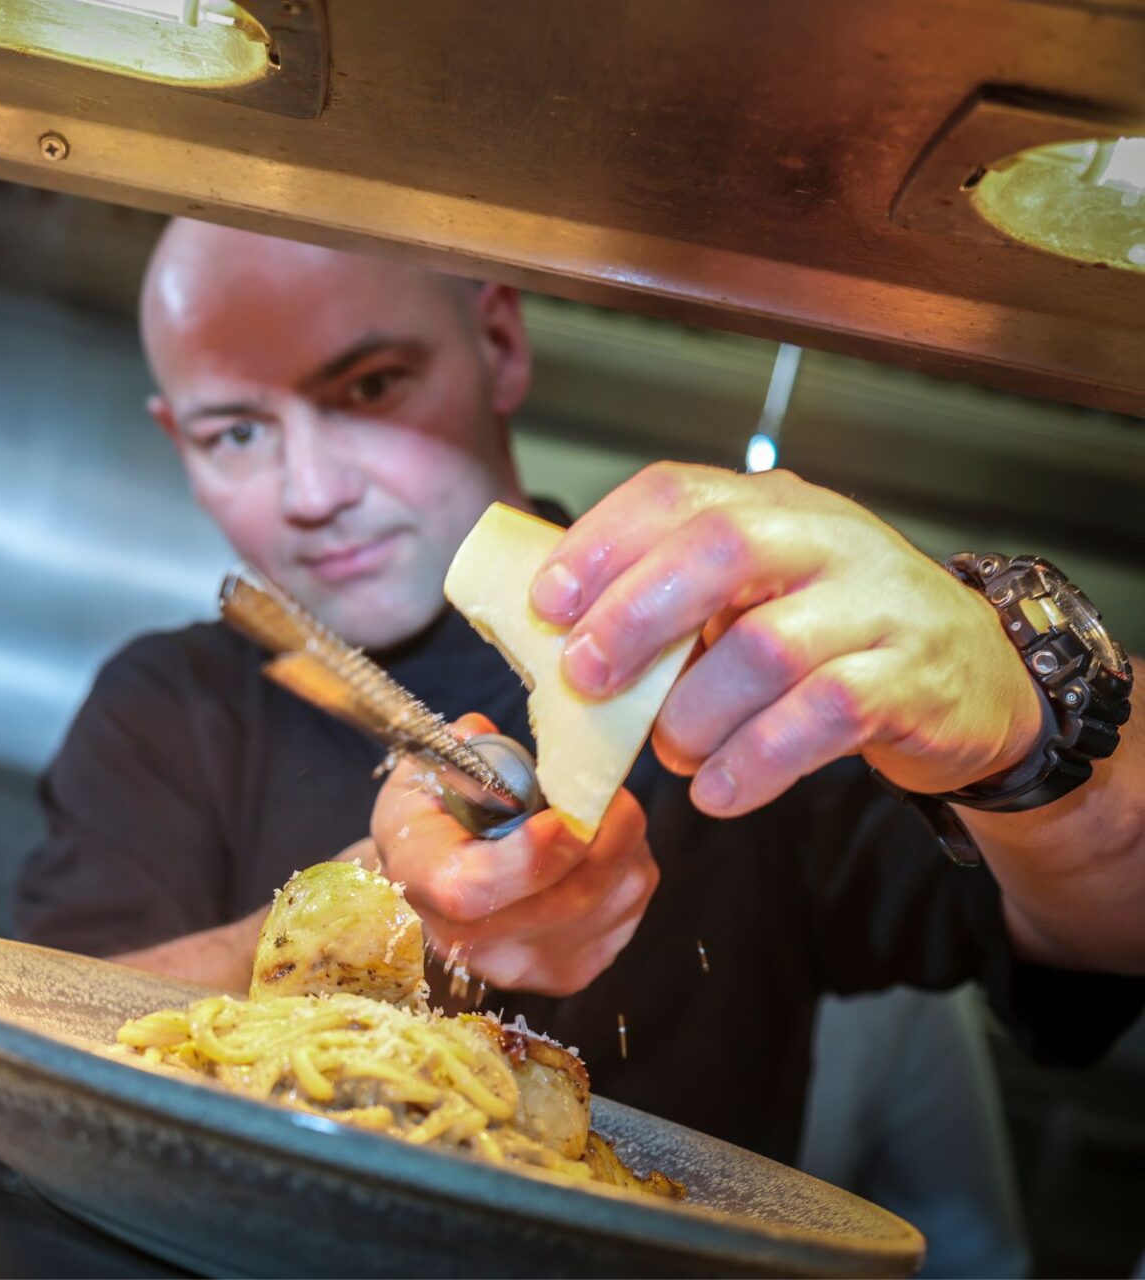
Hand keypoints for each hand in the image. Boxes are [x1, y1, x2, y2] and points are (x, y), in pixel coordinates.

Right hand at [371, 714, 658, 994]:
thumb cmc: (426, 821)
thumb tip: (486, 735)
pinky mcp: (571, 971)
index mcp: (425, 885)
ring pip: (612, 899)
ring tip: (596, 808)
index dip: (530, 856)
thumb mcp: (422, 773)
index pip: (478, 890)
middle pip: (567, 898)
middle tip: (603, 781)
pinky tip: (598, 845)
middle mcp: (476, 944)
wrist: (427, 881)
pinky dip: (627, 867)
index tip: (564, 813)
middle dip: (604, 829)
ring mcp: (528, 966)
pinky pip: (627, 910)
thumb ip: (457, 754)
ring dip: (621, 843)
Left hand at [530, 462, 1044, 814]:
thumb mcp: (751, 599)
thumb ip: (669, 606)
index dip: (601, 542)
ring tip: (670, 753)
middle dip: (636, 615)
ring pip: (767, 647)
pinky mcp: (913, 680)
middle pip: (722, 549)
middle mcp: (827, 539)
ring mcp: (878, 605)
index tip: (546, 602)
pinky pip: (822, 717)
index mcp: (770, 506)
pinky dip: (753, 761)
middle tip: (585, 678)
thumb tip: (555, 645)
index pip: (675, 492)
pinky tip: (717, 789)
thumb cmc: (831, 639)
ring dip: (694, 713)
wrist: (976, 682)